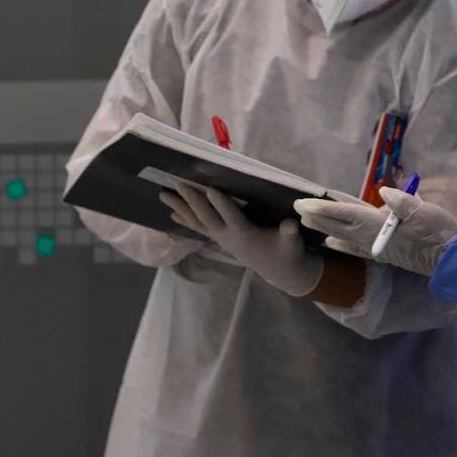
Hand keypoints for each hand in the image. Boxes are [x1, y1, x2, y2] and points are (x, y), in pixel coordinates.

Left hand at [160, 183, 322, 295]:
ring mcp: (222, 239)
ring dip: (180, 208)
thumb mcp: (292, 244)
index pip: (232, 217)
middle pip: (207, 218)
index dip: (221, 204)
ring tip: (163, 195)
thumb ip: (290, 234)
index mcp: (246, 235)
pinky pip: (199, 228)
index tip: (210, 189)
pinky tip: (172, 214)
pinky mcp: (220, 239)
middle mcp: (229, 237)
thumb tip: (290, 224)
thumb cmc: (287, 253)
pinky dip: (185, 220)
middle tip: (180, 184)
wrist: (279, 271)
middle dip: (193, 201)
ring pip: (197, 223)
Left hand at [294, 186, 456, 276]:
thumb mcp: (424, 212)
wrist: (451, 260)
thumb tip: (383, 193)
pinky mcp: (385, 253)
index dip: (323, 208)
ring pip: (345, 237)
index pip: (345, 214)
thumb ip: (402, 203)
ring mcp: (378, 248)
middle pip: (340, 226)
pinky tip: (336, 243)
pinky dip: (342, 243)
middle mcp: (373, 239)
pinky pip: (356, 246)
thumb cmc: (439, 232)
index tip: (302, 204)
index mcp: (379, 226)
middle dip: (319, 218)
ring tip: (311, 224)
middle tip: (298, 210)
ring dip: (327, 229)